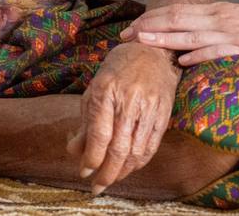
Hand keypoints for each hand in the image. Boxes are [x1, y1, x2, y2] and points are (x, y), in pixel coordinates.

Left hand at [67, 42, 179, 192]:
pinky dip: (139, 162)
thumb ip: (85, 122)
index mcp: (105, 90)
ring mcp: (148, 106)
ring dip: (122, 171)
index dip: (91, 159)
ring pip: (136, 151)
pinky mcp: (163, 113)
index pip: (99, 135)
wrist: (152, 51)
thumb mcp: (94, 89)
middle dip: (106, 173)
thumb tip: (75, 151)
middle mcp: (128, 99)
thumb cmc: (118, 69)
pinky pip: (151, 145)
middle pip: (118, 148)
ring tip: (112, 179)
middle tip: (97, 187)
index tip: (84, 172)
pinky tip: (129, 168)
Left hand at [120, 2, 238, 71]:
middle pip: (178, 19)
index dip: (153, 18)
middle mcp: (223, 19)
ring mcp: (235, 34)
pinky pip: (219, 52)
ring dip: (165, 39)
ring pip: (193, 34)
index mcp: (220, 11)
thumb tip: (193, 32)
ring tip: (142, 43)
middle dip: (149, 27)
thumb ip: (218, 24)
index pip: (179, 10)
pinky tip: (183, 61)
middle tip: (124, 35)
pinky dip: (200, 56)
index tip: (132, 26)